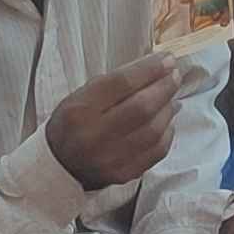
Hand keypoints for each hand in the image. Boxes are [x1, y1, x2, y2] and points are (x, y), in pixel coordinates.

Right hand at [45, 53, 183, 189]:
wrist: (59, 166)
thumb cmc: (73, 123)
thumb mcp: (81, 96)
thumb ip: (115, 83)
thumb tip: (156, 69)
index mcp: (79, 110)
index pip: (121, 84)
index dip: (149, 69)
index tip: (167, 60)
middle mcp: (94, 136)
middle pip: (142, 107)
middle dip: (164, 88)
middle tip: (174, 76)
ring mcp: (110, 159)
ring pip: (153, 130)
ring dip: (168, 109)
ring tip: (170, 97)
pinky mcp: (124, 174)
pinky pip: (157, 151)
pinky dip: (167, 132)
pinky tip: (166, 121)